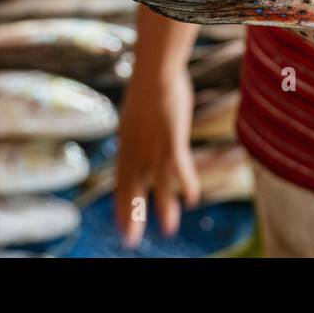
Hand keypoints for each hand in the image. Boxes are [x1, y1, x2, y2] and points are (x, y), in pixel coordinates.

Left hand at [115, 64, 199, 245]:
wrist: (154, 71)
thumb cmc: (149, 86)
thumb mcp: (138, 113)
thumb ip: (138, 129)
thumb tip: (139, 130)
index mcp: (126, 146)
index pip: (120, 182)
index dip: (121, 205)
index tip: (121, 225)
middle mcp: (136, 151)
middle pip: (132, 189)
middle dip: (132, 216)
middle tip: (130, 241)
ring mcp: (154, 146)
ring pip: (158, 184)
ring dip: (163, 207)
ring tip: (167, 229)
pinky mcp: (173, 139)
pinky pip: (179, 167)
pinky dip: (187, 183)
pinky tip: (192, 198)